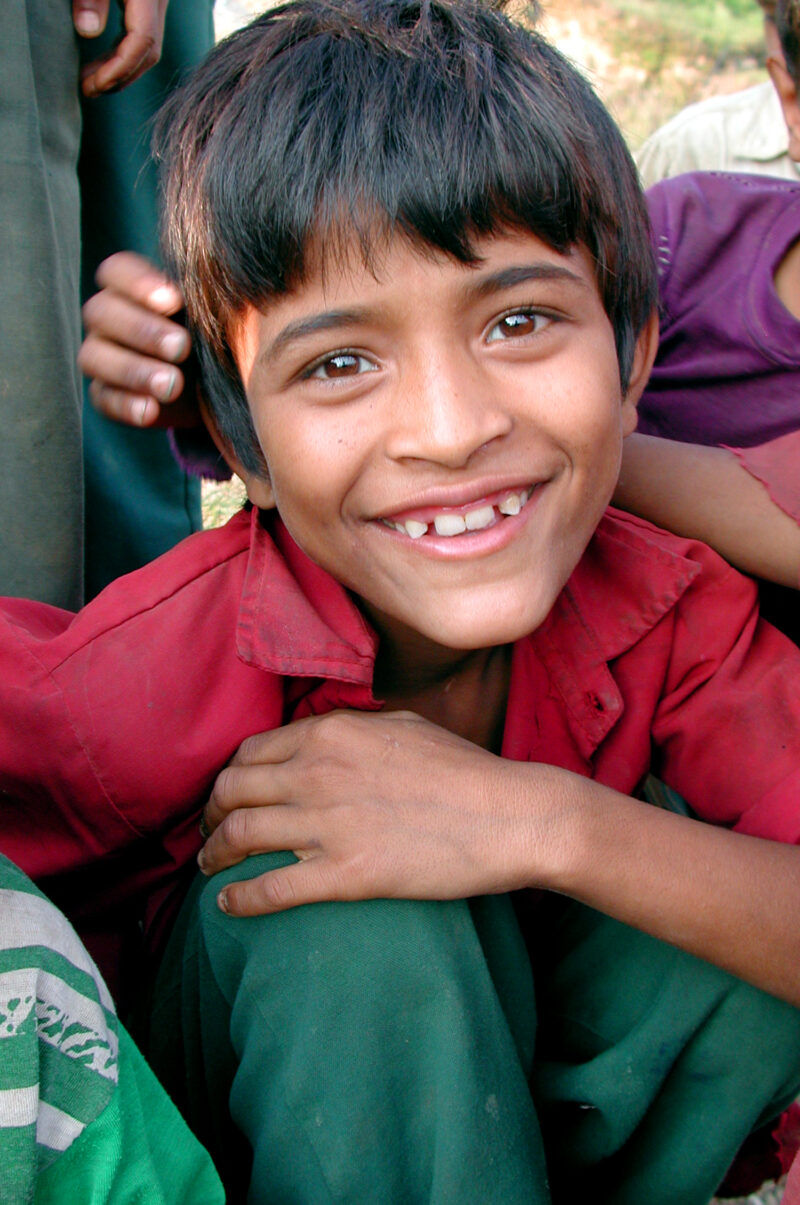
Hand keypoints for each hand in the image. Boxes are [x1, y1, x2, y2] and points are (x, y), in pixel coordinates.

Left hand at [74, 0, 167, 95]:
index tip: (97, 84)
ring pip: (146, 46)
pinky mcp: (146, 2)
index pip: (143, 40)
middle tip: (89, 90)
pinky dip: (121, 54)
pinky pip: (139, 35)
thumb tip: (88, 31)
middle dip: (121, 76)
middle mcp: (157, 0)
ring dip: (120, 69)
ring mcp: (154, 2)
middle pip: (148, 49)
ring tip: (91, 82)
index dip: (121, 68)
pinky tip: (101, 63)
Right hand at [79, 252, 201, 427]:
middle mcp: (107, 318)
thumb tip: (216, 282)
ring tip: (172, 384)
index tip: (174, 300)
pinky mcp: (105, 394)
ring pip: (93, 356)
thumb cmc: (211, 335)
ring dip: (133, 370)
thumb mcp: (212, 313)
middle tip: (182, 347)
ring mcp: (100, 356)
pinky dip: (126, 405)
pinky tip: (152, 410)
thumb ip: (206, 296)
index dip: (138, 282)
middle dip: (142, 330)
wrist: (213, 385)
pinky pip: (103, 398)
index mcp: (130, 287)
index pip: (116, 271)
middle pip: (100, 312)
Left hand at [199, 710, 543, 915]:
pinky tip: (228, 905)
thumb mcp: (401, 726)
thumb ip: (351, 730)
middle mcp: (316, 772)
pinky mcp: (344, 873)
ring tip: (211, 868)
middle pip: (230, 792)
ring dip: (213, 855)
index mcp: (328, 734)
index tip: (227, 798)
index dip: (228, 779)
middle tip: (209, 834)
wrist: (509, 815)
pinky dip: (238, 898)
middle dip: (209, 815)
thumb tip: (323, 739)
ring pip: (238, 836)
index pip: (249, 754)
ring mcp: (327, 823)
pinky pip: (269, 888)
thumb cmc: (464, 769)